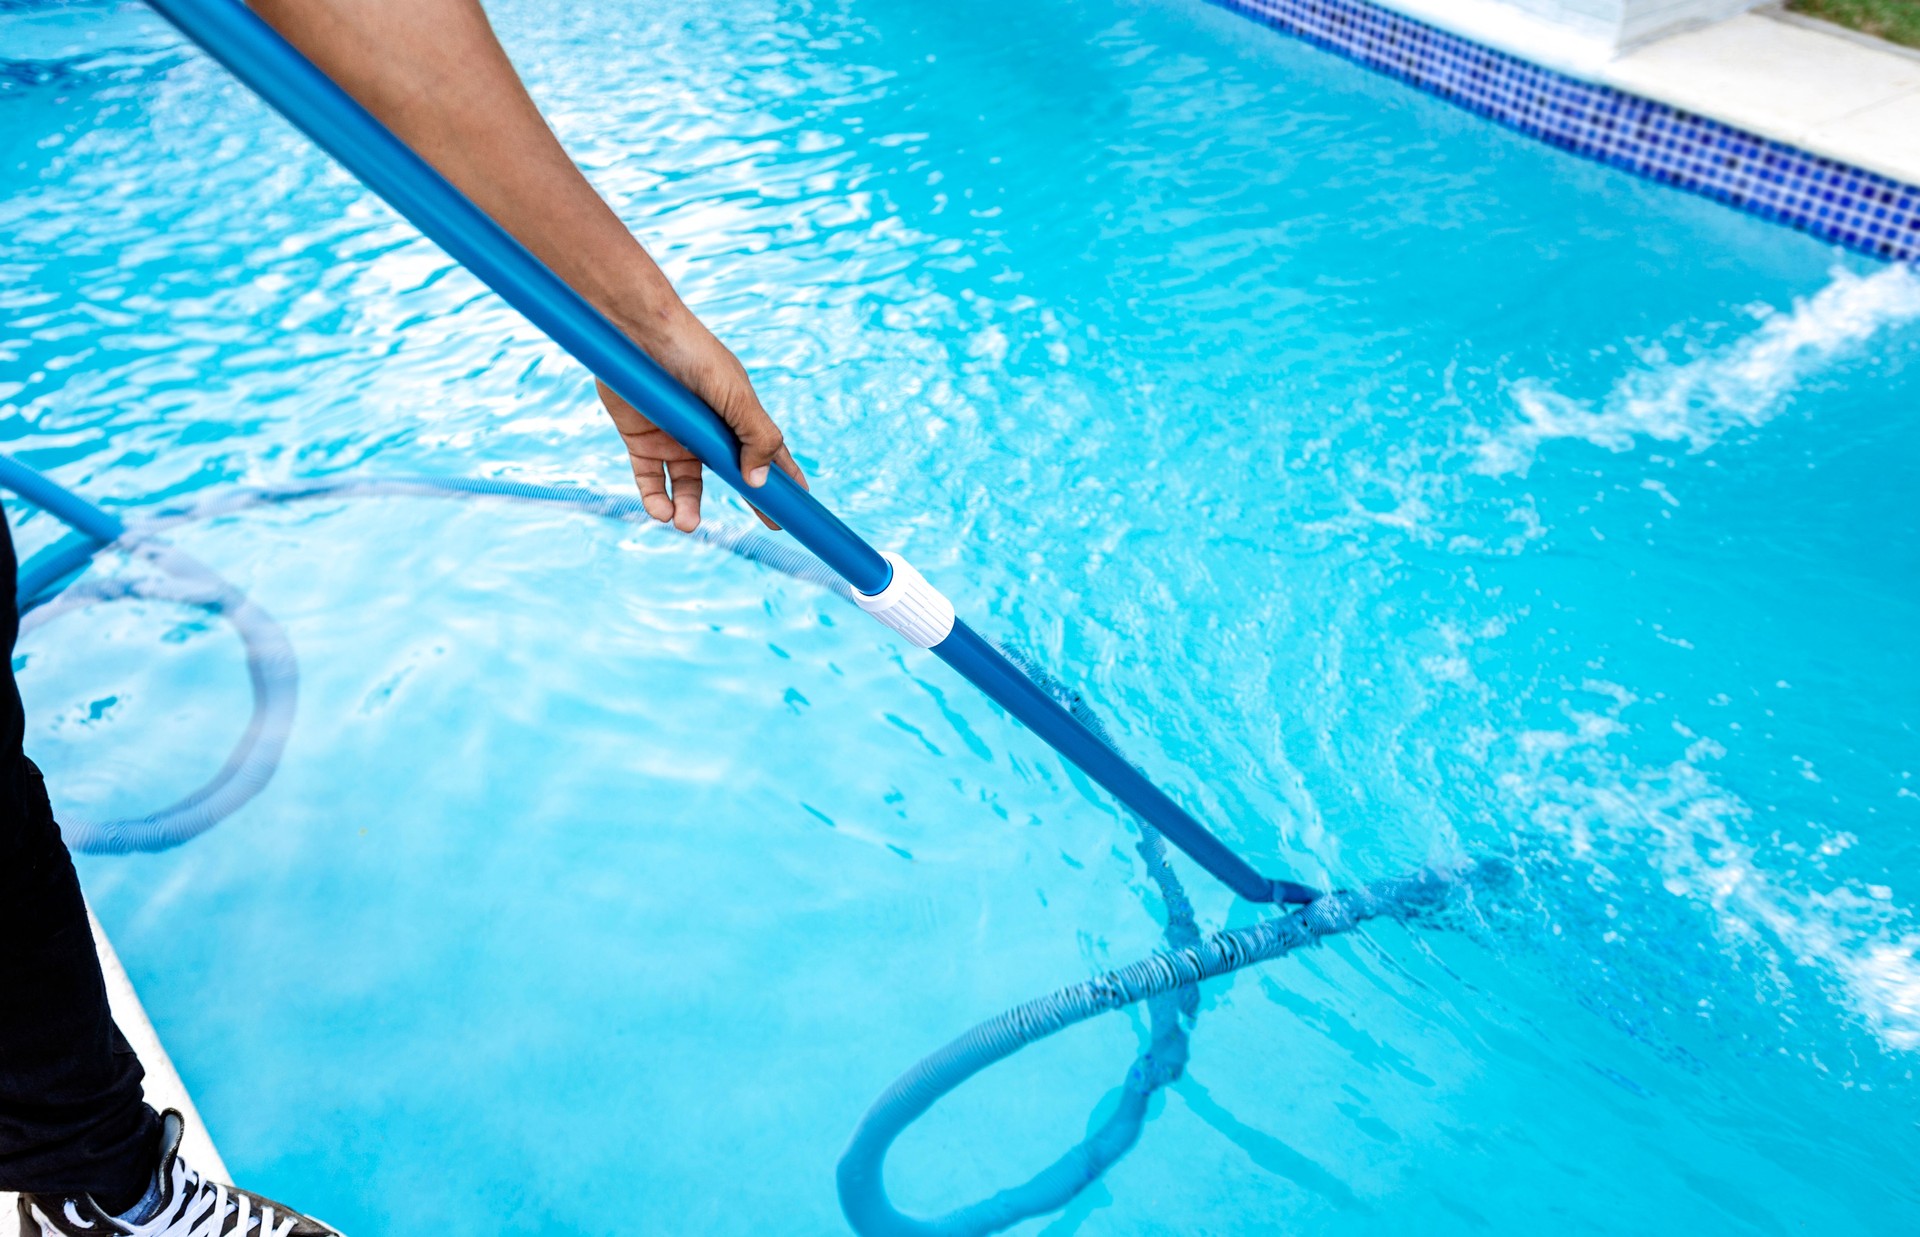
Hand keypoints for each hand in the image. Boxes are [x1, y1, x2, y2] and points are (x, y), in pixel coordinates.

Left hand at [597, 311, 807, 531]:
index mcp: (736, 416)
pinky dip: (655, 499)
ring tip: (687, 522)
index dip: (785, 478)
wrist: (638, 332)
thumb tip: (761, 482)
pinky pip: (650, 480)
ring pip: (687, 487)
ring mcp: (674, 438)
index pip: (768, 453)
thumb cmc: (693, 355)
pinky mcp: (640, 441)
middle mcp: (708, 431)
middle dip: (752, 502)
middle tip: (770, 525)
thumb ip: (756, 438)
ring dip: (689, 508)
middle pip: (733, 475)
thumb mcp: (737, 396)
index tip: (800, 504)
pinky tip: (662, 512)